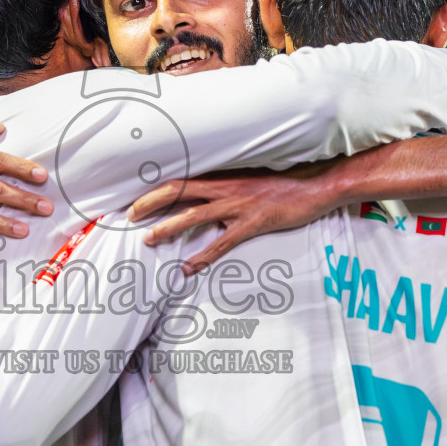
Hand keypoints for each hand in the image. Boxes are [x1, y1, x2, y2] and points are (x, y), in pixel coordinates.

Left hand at [127, 161, 341, 273]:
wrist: (317, 184)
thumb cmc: (286, 183)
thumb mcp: (252, 180)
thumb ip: (230, 189)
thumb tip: (211, 200)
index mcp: (224, 177)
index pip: (182, 179)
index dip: (157, 188)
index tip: (138, 198)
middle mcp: (226, 188)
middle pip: (178, 192)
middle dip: (150, 203)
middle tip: (129, 215)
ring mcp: (239, 206)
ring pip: (194, 215)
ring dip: (168, 227)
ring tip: (148, 239)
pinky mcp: (253, 222)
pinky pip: (222, 242)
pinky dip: (203, 256)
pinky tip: (188, 268)